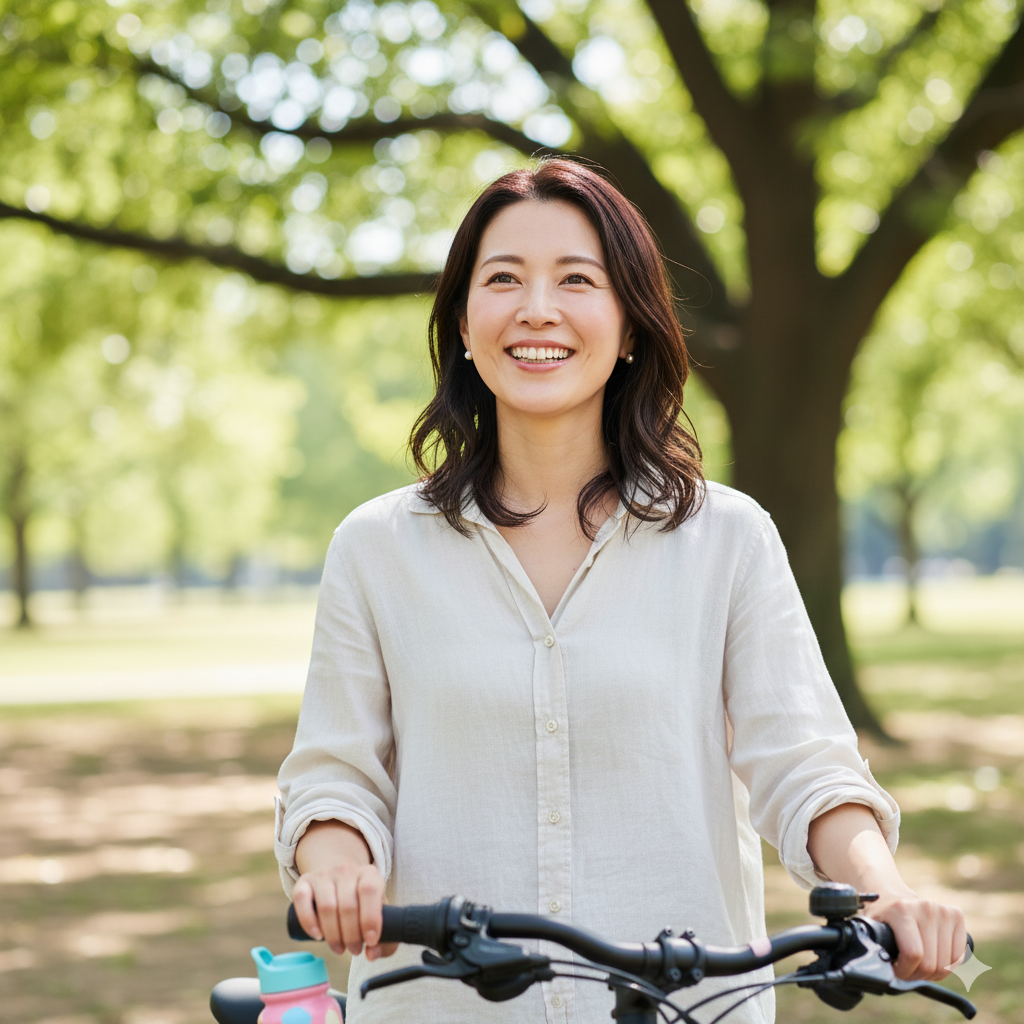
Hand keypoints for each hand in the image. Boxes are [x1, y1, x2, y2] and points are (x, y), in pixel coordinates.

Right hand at [293, 820, 397, 961]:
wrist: (340, 878)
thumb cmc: (363, 902)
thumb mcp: (379, 913)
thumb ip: (385, 938)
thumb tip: (372, 955)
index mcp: (369, 874)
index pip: (370, 890)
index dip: (370, 918)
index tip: (371, 941)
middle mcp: (346, 870)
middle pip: (347, 905)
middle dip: (352, 936)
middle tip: (355, 950)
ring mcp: (323, 875)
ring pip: (326, 906)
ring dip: (333, 935)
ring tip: (339, 948)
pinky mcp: (304, 882)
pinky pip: (301, 900)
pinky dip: (309, 922)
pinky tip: (318, 936)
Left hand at [865, 889, 967, 980]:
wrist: (891, 895)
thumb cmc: (881, 917)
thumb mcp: (871, 930)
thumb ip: (876, 948)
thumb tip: (881, 971)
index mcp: (901, 910)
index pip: (913, 955)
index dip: (905, 972)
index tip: (896, 971)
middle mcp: (925, 907)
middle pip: (931, 963)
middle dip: (918, 975)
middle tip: (908, 971)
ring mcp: (942, 910)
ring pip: (947, 964)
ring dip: (933, 974)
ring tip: (920, 967)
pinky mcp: (956, 915)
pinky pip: (959, 956)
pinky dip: (948, 966)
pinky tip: (934, 960)